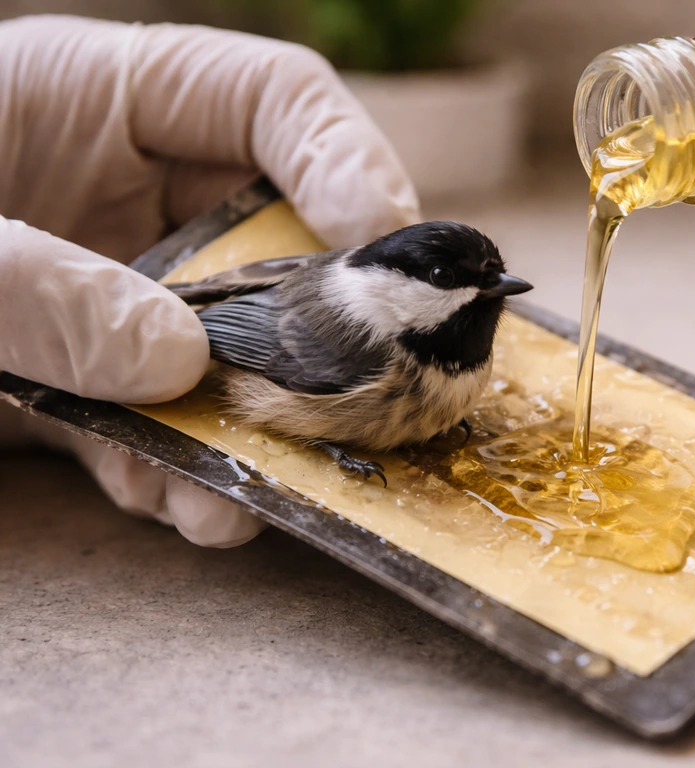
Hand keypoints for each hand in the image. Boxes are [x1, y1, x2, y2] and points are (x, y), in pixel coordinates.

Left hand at [0, 15, 419, 545]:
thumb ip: (32, 284)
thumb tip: (172, 362)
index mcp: (106, 103)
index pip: (274, 100)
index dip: (346, 158)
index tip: (378, 239)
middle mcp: (140, 199)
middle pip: (289, 244)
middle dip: (321, 327)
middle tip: (356, 386)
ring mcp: (125, 297)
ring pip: (241, 355)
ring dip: (257, 426)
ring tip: (243, 488)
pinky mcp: (91, 378)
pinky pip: (171, 421)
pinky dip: (182, 468)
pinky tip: (172, 501)